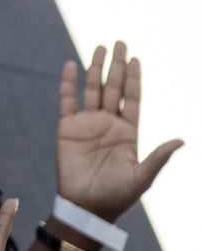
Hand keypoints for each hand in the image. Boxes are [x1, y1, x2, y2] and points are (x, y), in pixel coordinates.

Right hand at [55, 42, 181, 222]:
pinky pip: (67, 100)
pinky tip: (71, 65)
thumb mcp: (142, 177)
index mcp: (128, 133)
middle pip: (113, 88)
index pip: (132, 99)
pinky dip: (68, 82)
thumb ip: (159, 157)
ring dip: (96, 68)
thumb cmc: (117, 196)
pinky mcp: (67, 128)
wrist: (86, 208)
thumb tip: (182, 140)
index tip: (135, 59)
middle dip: (117, 66)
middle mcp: (108, 124)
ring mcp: (87, 124)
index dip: (134, 79)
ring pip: (92, 89)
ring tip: (100, 47)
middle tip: (121, 42)